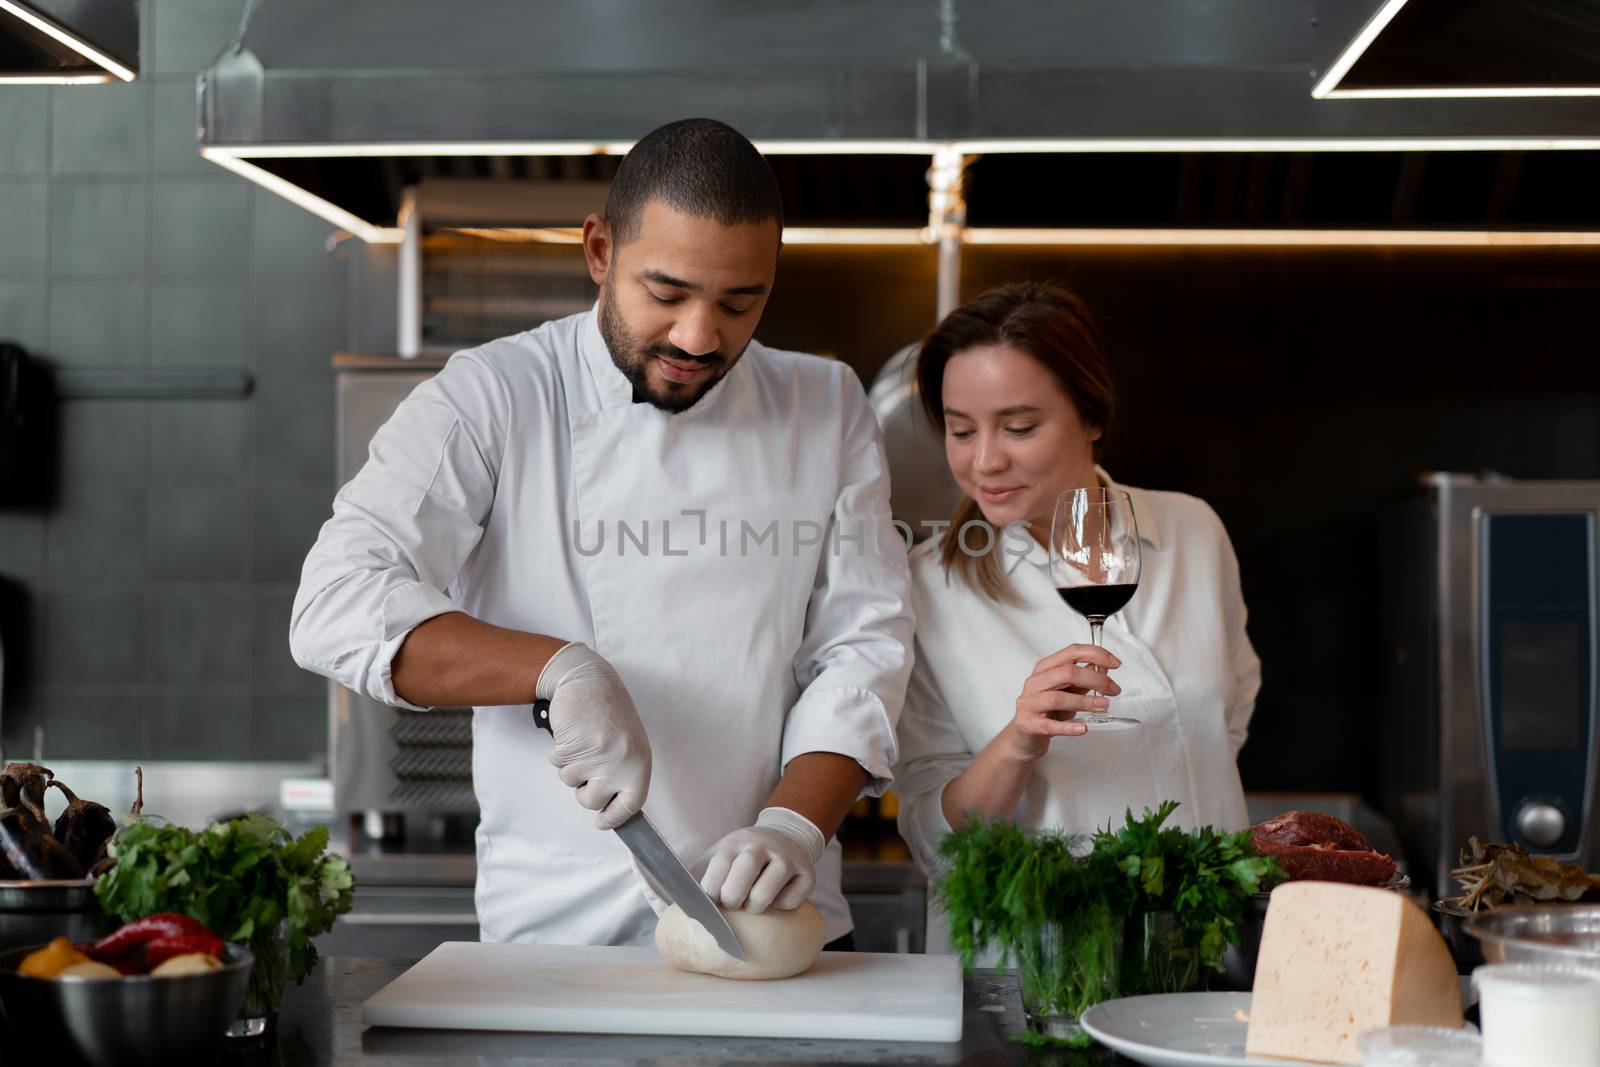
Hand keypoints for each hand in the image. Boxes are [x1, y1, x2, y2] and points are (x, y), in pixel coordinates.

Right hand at [534, 642, 650, 829]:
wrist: (587, 679)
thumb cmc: (608, 713)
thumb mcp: (628, 745)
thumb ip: (624, 774)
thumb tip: (615, 808)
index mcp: (639, 761)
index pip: (631, 804)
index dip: (614, 818)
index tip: (603, 822)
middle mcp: (621, 759)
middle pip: (592, 800)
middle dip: (583, 790)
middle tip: (588, 765)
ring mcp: (596, 752)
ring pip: (570, 781)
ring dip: (570, 764)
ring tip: (583, 739)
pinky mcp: (572, 743)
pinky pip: (557, 762)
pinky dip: (558, 750)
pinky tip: (572, 732)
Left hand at [697, 807, 824, 912]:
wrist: (785, 837)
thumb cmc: (742, 857)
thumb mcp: (719, 855)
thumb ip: (694, 874)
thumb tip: (666, 898)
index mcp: (737, 841)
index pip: (719, 867)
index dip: (711, 890)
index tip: (711, 900)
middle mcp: (763, 845)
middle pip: (743, 873)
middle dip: (732, 898)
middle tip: (732, 903)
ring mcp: (788, 858)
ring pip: (768, 890)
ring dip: (756, 905)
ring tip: (752, 905)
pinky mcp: (808, 874)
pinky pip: (791, 900)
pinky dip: (781, 906)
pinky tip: (775, 899)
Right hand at [1008, 643, 1121, 759]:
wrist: (1025, 736)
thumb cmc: (1048, 711)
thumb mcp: (1068, 692)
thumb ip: (1083, 680)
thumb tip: (1104, 669)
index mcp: (1045, 668)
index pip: (1072, 652)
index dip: (1096, 655)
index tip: (1115, 663)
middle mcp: (1034, 682)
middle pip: (1067, 673)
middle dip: (1096, 679)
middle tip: (1114, 690)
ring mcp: (1029, 702)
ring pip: (1059, 698)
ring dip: (1085, 702)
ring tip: (1103, 706)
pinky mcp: (1028, 724)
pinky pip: (1050, 725)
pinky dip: (1069, 727)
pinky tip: (1083, 728)